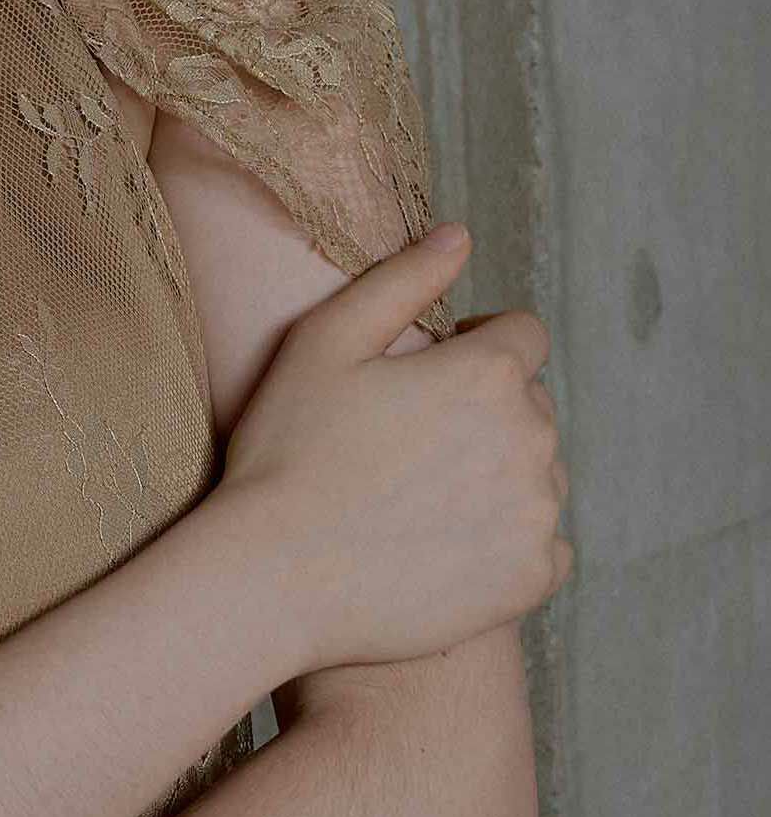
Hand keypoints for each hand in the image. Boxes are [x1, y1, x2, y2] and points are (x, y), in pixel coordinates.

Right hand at [218, 224, 572, 668]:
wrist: (272, 580)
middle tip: (407, 450)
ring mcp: (537, 512)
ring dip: (497, 480)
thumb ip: (400, 280)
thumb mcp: (322, 343)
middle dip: (484, 415)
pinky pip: (544, 549)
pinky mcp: (531, 577)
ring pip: (537, 477)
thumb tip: (460, 236)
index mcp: (489, 372)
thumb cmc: (286, 455)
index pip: (522, 337)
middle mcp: (531, 437)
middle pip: (529, 408)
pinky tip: (443, 549)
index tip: (424, 383)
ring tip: (418, 504)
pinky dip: (507, 547)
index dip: (474, 349)